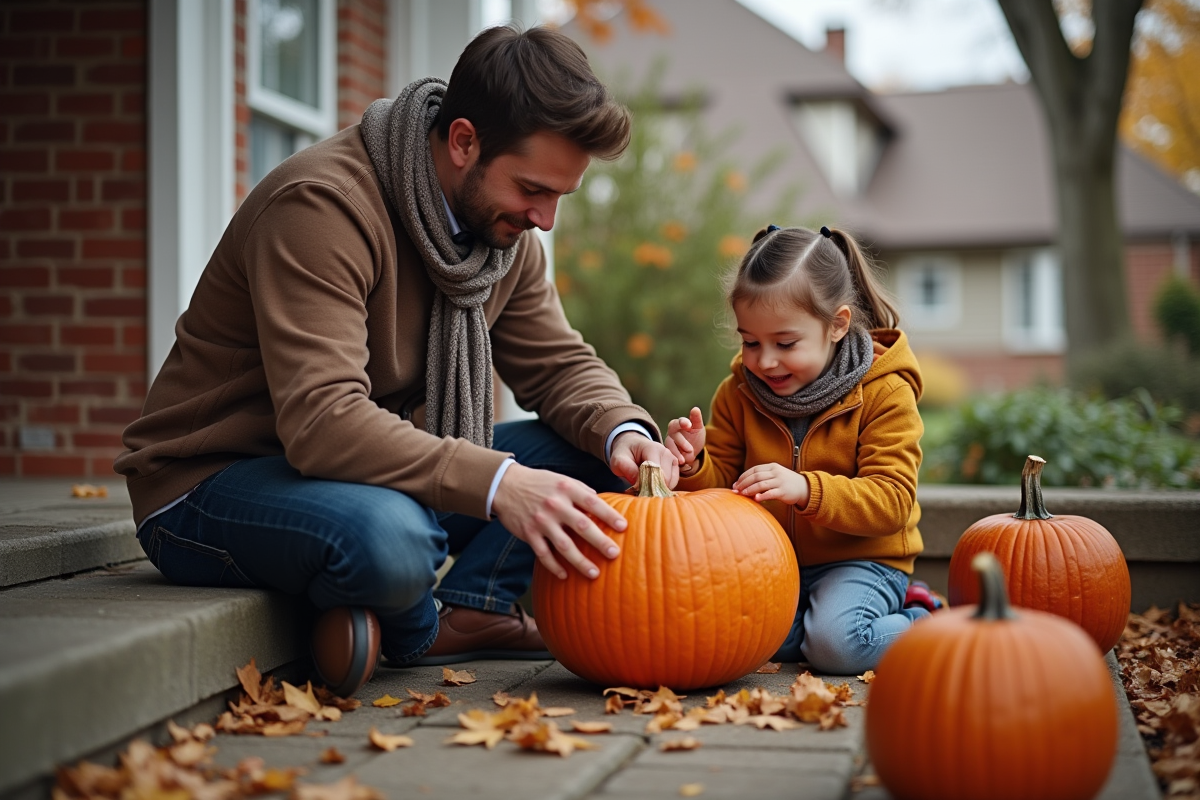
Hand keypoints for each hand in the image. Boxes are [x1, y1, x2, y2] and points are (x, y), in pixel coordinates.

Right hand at [491, 463, 626, 579]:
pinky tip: (564, 576)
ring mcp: (541, 521)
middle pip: (582, 525)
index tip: (624, 527)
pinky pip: (543, 554)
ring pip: (563, 545)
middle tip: (614, 554)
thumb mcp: (562, 480)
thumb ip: (581, 491)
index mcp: (567, 489)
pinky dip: (554, 566)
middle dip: (600, 541)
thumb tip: (602, 503)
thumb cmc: (540, 483)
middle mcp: (555, 505)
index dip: (609, 515)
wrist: (505, 485)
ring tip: (594, 573)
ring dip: (580, 561)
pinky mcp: (528, 533)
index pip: (593, 502)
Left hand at [609, 431, 679, 488]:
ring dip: (659, 487)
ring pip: (671, 481)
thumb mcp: (618, 459)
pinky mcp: (674, 466)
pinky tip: (654, 485)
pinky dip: (664, 487)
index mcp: (653, 448)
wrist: (632, 446)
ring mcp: (672, 459)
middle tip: (641, 489)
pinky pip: (674, 481)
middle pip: (666, 478)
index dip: (648, 483)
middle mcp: (666, 453)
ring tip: (647, 486)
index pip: (656, 470)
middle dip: (654, 487)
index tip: (638, 489)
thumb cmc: (625, 453)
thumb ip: (626, 468)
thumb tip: (639, 482)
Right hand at [665, 407, 705, 474]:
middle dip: (681, 442)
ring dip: (676, 453)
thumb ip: (696, 419)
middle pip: (673, 435)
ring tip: (683, 460)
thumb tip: (695, 409)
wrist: (693, 452)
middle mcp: (671, 433)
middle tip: (690, 449)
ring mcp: (668, 443)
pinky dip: (674, 459)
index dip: (683, 423)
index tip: (689, 425)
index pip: (678, 422)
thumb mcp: (698, 428)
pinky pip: (668, 456)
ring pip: (669, 447)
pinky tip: (679, 464)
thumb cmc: (695, 437)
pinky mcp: (667, 453)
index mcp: (677, 424)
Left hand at [733, 463, 809, 505]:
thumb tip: (744, 487)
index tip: (735, 484)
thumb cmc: (785, 483)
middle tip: (736, 490)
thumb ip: (762, 478)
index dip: (743, 476)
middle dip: (744, 483)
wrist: (804, 488)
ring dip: (750, 489)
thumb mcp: (775, 476)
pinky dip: (762, 496)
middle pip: (756, 476)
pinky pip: (771, 493)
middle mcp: (775, 472)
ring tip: (742, 494)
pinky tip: (756, 499)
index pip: (754, 469)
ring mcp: (780, 481)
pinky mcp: (783, 491)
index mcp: (772, 467)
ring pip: (761, 484)